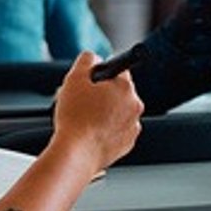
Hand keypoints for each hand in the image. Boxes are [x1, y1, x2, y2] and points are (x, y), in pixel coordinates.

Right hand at [51, 51, 142, 171]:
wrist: (77, 153)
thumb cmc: (75, 118)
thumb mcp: (74, 79)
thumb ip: (86, 60)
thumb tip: (93, 57)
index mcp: (126, 87)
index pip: (118, 71)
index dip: (101, 75)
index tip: (92, 82)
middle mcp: (135, 105)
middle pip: (118, 92)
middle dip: (101, 95)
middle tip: (82, 102)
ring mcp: (133, 126)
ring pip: (118, 112)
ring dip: (104, 113)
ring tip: (84, 120)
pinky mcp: (128, 143)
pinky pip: (117, 131)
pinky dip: (106, 130)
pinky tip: (91, 132)